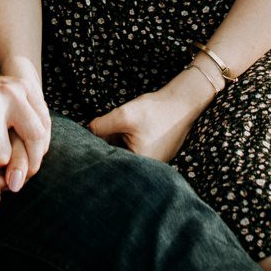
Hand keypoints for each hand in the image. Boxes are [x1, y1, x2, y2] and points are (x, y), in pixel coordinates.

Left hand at [0, 65, 51, 210]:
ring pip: (34, 139)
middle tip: (2, 187)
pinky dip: (41, 146)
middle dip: (3, 177)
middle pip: (6, 153)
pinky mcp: (26, 88)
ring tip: (20, 176)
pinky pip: (44, 124)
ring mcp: (12, 90)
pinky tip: (30, 157)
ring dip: (29, 163)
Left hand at [86, 78, 207, 164]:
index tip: (92, 139)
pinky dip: (131, 140)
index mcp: (141, 163)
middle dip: (110, 144)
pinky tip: (134, 128)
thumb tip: (88, 131)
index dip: (99, 150)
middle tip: (109, 129)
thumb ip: (102, 126)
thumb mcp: (123, 115)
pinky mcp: (158, 154)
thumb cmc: (155, 110)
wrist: (182, 102)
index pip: (111, 162)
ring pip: (127, 153)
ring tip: (127, 127)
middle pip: (119, 158)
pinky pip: (137, 150)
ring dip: (120, 141)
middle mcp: (150, 168)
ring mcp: (155, 162)